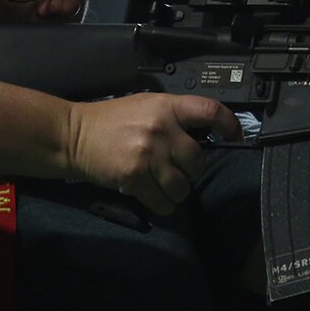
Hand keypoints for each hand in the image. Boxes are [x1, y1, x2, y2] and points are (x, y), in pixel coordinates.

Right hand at [66, 93, 241, 214]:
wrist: (73, 135)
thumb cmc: (111, 120)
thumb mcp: (146, 105)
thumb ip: (174, 116)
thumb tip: (203, 134)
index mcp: (166, 106)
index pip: (210, 110)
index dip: (230, 124)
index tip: (236, 137)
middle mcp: (161, 128)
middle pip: (198, 160)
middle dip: (192, 170)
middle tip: (179, 169)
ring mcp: (147, 154)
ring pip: (183, 186)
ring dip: (177, 191)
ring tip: (164, 184)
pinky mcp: (134, 177)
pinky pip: (163, 201)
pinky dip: (163, 205)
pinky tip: (155, 197)